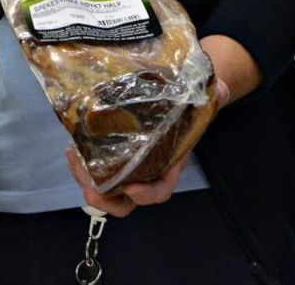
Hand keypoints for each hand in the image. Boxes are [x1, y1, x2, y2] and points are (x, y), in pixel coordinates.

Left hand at [64, 77, 231, 216]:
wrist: (177, 94)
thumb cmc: (191, 100)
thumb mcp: (207, 96)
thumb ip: (215, 96)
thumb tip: (220, 91)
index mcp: (170, 163)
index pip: (160, 189)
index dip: (147, 195)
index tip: (133, 189)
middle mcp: (147, 170)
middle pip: (127, 202)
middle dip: (106, 201)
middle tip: (90, 188)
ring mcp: (128, 164)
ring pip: (106, 190)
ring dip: (88, 184)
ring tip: (75, 161)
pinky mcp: (112, 153)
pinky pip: (96, 171)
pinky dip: (83, 167)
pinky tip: (73, 149)